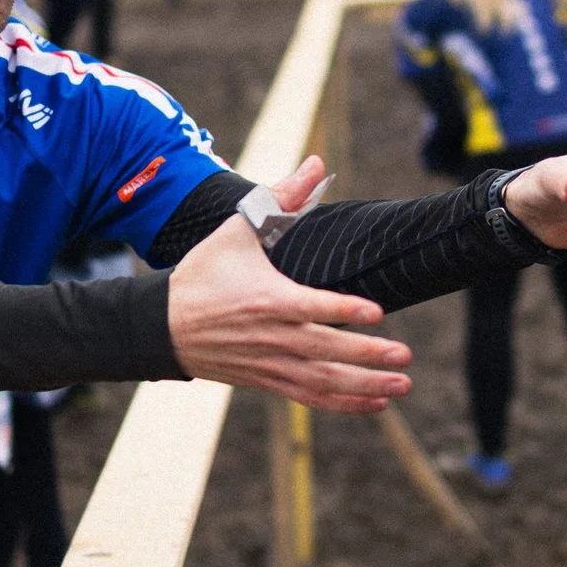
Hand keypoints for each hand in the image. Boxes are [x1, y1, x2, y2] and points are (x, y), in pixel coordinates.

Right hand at [168, 166, 412, 414]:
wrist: (162, 326)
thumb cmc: (203, 273)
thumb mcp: (236, 230)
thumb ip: (281, 198)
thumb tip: (317, 163)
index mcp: (266, 297)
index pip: (311, 306)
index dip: (344, 310)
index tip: (378, 311)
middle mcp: (271, 336)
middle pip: (325, 350)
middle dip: (367, 356)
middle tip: (405, 357)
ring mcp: (270, 363)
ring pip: (323, 381)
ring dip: (364, 387)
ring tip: (402, 386)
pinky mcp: (268, 380)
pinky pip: (310, 398)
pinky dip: (344, 403)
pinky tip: (375, 403)